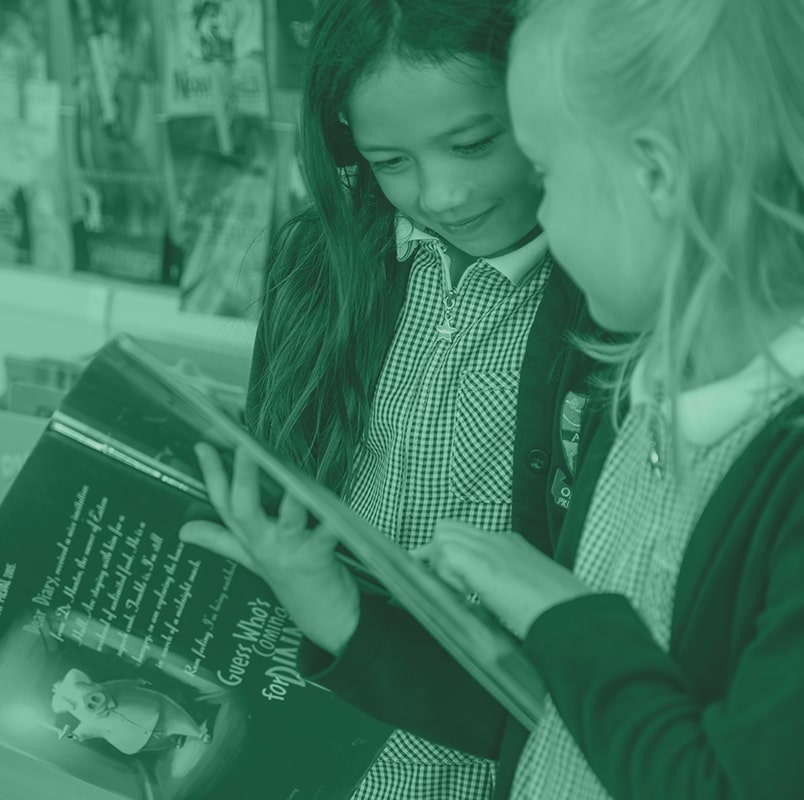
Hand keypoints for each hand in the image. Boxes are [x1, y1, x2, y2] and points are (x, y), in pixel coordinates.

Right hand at [179, 443, 359, 654]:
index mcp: (249, 538)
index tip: (204, 444)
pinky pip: (326, 537)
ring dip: (288, 496)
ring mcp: (290, 551)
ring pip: (286, 518)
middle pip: (244, 508)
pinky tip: (337, 508)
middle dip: (242, 477)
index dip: (212, 474)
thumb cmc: (293, 581)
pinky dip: (332, 524)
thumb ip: (221, 540)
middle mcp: (264, 543)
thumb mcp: (252, 558)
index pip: (223, 502)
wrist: (326, 618)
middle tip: (244, 446)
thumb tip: (184, 530)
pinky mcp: (318, 559)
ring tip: (290, 470)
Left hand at [413, 521, 590, 638]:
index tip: (448, 581)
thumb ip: (504, 592)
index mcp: (511, 546)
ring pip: (443, 534)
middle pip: (447, 528)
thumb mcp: (529, 594)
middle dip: (439, 556)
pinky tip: (463, 597)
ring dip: (441, 565)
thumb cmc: (560, 613)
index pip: (465, 536)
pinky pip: (446, 553)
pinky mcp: (482, 562)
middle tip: (450, 589)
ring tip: (460, 594)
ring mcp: (491, 547)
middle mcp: (499, 540)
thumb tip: (485, 606)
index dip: (449, 557)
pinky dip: (445, 575)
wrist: (576, 618)